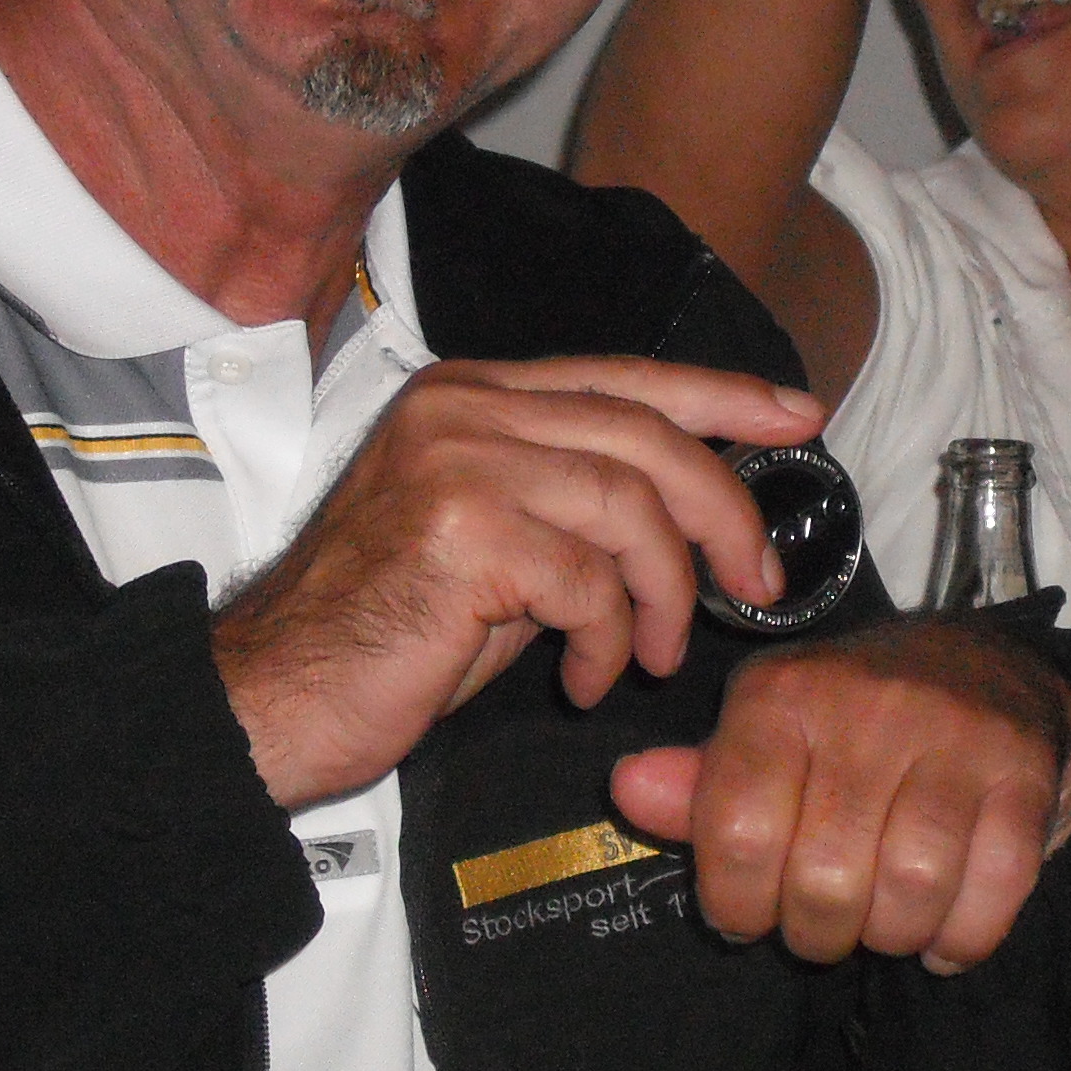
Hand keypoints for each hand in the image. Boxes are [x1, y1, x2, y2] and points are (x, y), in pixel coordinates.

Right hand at [212, 358, 822, 809]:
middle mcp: (461, 410)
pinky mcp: (460, 532)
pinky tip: (585, 678)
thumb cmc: (385, 635)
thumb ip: (572, 505)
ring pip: (630, 506)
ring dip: (665, 594)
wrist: (273, 695)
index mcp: (469, 395)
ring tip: (654, 654)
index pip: (623, 375)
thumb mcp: (491, 543)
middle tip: (755, 582)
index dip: (722, 393)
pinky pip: (590, 582)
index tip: (797, 416)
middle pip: (645, 434)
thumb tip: (685, 512)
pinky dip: (609, 642)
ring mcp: (457, 462)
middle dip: (723, 512)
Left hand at [606, 617, 1070, 971]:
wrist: (991, 667)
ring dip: (892, 936)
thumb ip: (701, 781)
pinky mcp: (1024, 771)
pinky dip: (964, 937)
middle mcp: (867, 705)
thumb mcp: (766, 733)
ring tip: (885, 922)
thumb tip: (626, 788)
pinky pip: (994, 889)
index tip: (746, 912)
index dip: (734, 902)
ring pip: (911, 889)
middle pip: (823, 878)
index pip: (735, 831)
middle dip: (816, 933)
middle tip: (822, 924)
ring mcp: (954, 735)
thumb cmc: (853, 721)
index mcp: (783, 693)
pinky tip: (945, 933)